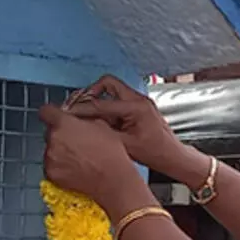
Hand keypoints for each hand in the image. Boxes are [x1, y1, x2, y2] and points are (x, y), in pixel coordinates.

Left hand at [39, 104, 141, 208]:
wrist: (111, 179)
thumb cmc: (109, 153)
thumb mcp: (101, 125)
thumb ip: (83, 119)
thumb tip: (77, 120)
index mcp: (64, 124)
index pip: (46, 112)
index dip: (51, 114)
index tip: (55, 117)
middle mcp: (53, 139)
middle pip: (49, 133)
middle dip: (60, 135)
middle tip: (76, 142)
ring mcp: (50, 158)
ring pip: (50, 150)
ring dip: (59, 152)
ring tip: (78, 158)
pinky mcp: (51, 174)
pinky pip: (51, 166)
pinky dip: (59, 167)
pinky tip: (75, 168)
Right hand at [66, 75, 193, 176]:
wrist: (172, 156)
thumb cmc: (155, 153)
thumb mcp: (125, 145)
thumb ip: (103, 133)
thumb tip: (83, 127)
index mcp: (136, 107)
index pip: (101, 103)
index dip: (81, 109)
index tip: (68, 113)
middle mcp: (139, 99)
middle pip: (107, 83)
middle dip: (90, 93)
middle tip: (78, 106)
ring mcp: (140, 101)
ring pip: (112, 90)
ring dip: (99, 99)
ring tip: (89, 115)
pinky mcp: (139, 106)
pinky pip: (118, 99)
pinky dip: (107, 107)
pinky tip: (102, 121)